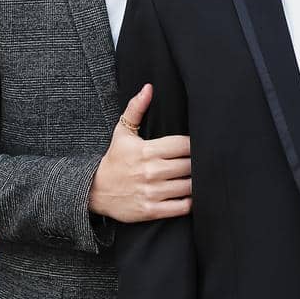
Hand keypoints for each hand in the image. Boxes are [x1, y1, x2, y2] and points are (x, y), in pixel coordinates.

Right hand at [88, 84, 192, 220]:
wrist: (94, 191)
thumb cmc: (114, 159)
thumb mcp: (122, 133)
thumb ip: (136, 109)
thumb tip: (148, 88)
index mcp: (146, 150)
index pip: (182, 145)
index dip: (195, 144)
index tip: (201, 144)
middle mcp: (150, 171)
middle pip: (189, 165)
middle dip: (199, 163)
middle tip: (205, 161)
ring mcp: (151, 192)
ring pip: (188, 186)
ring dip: (197, 182)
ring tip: (200, 177)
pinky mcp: (151, 210)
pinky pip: (181, 207)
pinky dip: (190, 201)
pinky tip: (190, 194)